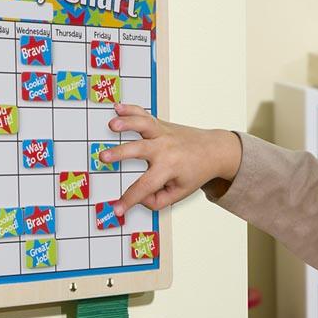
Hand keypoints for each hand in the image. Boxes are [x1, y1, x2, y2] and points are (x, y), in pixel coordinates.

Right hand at [103, 103, 241, 216]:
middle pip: (139, 150)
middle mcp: (165, 148)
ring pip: (143, 125)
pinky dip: (131, 109)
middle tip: (104, 157)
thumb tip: (139, 197)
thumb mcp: (180, 193)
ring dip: (127, 123)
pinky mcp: (160, 124)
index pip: (145, 186)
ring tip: (112, 125)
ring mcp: (162, 133)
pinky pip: (144, 114)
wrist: (213, 150)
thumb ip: (158, 200)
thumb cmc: (195, 172)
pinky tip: (117, 108)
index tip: (117, 209)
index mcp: (170, 167)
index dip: (129, 200)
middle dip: (121, 154)